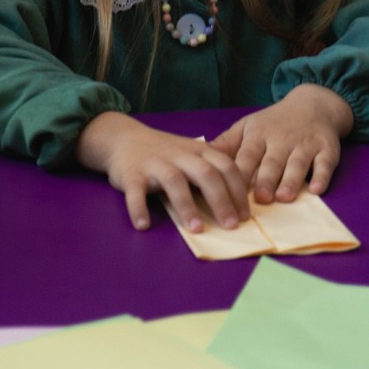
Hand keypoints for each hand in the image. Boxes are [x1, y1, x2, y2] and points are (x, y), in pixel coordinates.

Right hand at [76, 112, 249, 231]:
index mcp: (199, 150)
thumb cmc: (165, 153)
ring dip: (187, 206)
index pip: (226, 167)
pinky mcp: (131, 174)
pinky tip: (144, 225)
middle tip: (231, 226)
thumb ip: (212, 170)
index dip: (238, 191)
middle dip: (221, 201)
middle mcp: (179, 155)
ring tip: (196, 229)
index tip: (245, 216)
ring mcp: (154, 163)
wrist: (123, 138)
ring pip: (174, 182)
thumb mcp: (192, 154)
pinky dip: (139, 208)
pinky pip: (135, 192)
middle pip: (205, 174)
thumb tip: (239, 202)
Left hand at [211, 84, 354, 203]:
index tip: (232, 190)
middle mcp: (282, 140)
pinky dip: (322, 176)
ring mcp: (305, 144)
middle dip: (267, 179)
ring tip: (284, 197)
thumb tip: (199, 154)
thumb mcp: (248, 126)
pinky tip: (316, 190)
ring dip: (291, 180)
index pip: (248, 154)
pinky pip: (325, 163)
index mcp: (259, 135)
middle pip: (273, 161)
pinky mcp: (326, 149)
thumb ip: (227, 143)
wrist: (313, 104)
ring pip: (298, 163)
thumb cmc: (274, 122)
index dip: (240, 171)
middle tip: (261, 199)